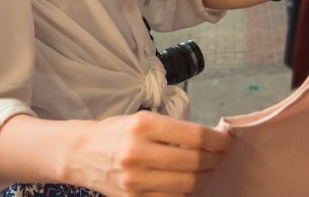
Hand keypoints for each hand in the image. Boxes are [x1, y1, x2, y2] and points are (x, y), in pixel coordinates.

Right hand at [63, 111, 230, 195]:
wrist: (82, 153)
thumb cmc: (118, 132)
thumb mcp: (144, 119)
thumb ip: (175, 130)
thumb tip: (211, 141)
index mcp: (144, 126)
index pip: (195, 137)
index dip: (218, 141)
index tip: (227, 142)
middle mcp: (139, 153)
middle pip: (194, 162)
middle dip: (214, 161)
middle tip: (220, 157)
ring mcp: (135, 180)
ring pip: (186, 185)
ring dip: (204, 179)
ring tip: (207, 171)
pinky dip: (186, 194)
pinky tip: (189, 184)